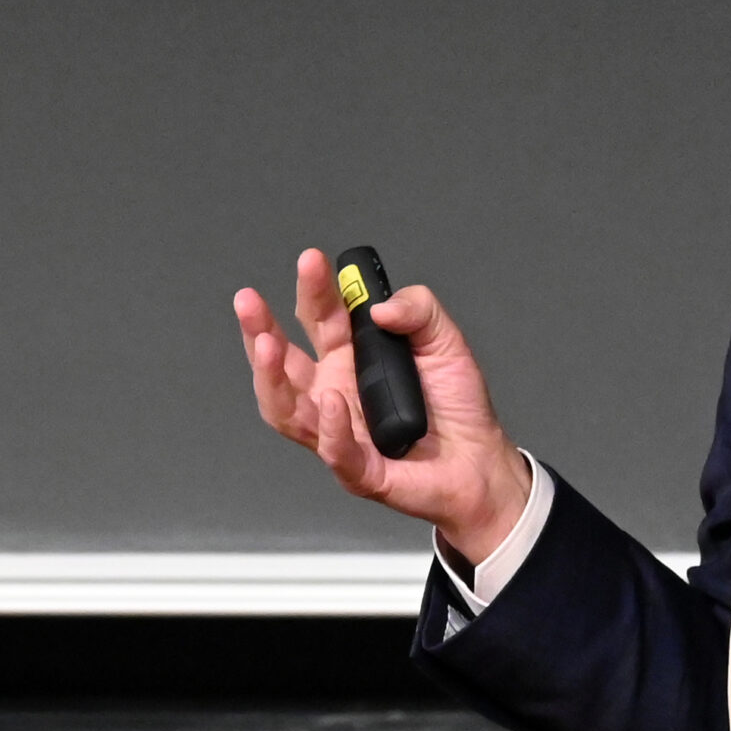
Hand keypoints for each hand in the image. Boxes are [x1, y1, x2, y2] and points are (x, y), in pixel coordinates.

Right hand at [233, 248, 530, 563]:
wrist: (482, 460)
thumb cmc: (457, 403)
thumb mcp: (445, 340)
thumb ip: (419, 309)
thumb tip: (380, 306)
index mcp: (350, 358)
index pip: (319, 318)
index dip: (313, 289)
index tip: (310, 260)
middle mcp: (334, 392)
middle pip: (284, 362)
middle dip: (260, 329)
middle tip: (249, 301)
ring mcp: (340, 431)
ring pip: (287, 409)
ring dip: (272, 377)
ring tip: (267, 345)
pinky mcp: (360, 469)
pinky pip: (335, 450)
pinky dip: (330, 427)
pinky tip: (329, 400)